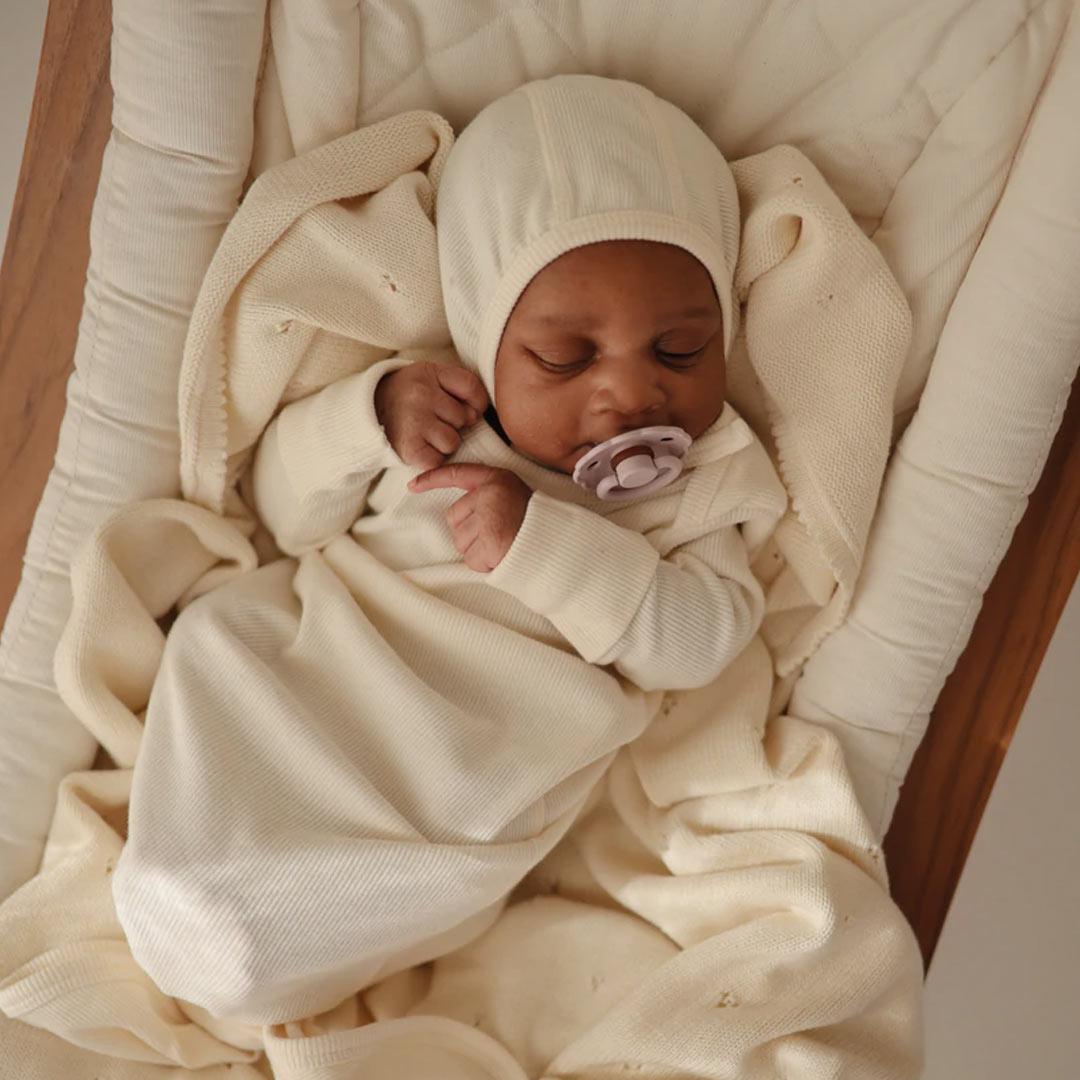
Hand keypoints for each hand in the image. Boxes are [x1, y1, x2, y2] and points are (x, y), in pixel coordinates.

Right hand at [374, 362, 488, 470]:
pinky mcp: (409, 448)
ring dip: (443, 443)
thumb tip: (479, 414)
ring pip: (453, 441)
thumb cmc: (407, 397)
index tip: (471, 408)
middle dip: (454, 422)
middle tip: (432, 419)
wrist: (365, 413)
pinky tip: (419, 446)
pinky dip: (432, 458)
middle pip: (464, 418)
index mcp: (429, 372)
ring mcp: (414, 421)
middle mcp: (421, 394)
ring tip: (425, 433)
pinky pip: (438, 460)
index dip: (478, 402)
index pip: (472, 387)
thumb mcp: (428, 378)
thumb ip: (457, 386)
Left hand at [408, 463, 531, 571]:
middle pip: (454, 517)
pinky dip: (484, 563)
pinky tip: (502, 555)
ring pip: (461, 540)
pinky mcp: (488, 541)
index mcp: (496, 479)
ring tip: (503, 544)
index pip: (456, 474)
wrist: (558, 543)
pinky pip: (471, 559)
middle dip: (468, 531)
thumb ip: (487, 497)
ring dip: (477, 549)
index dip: (432, 479)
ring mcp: (488, 518)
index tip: (412, 485)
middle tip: (497, 533)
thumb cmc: (537, 522)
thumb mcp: (513, 496)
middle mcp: (489, 495)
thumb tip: (457, 516)